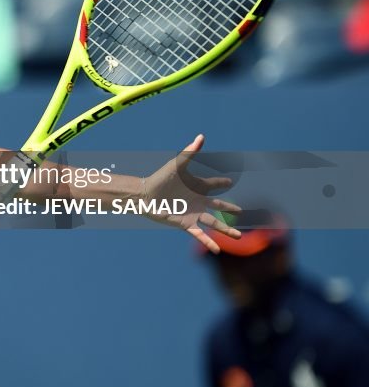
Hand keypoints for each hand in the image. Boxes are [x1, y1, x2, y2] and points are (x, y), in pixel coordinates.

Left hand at [142, 134, 241, 252]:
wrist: (145, 195)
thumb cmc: (160, 179)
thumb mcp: (177, 165)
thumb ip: (189, 153)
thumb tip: (201, 137)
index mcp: (197, 187)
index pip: (213, 184)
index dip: (221, 181)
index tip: (229, 180)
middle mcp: (198, 201)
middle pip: (218, 206)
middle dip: (230, 209)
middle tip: (240, 212)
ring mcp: (193, 213)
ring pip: (214, 223)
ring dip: (226, 230)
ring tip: (239, 236)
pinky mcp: (186, 224)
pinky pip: (200, 234)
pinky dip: (208, 242)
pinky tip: (217, 250)